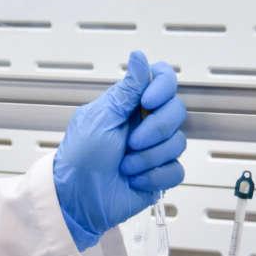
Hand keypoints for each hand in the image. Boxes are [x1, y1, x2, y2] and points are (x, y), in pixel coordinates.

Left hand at [53, 50, 186, 249]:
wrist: (77, 199)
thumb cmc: (79, 157)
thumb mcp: (100, 118)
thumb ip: (126, 90)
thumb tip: (139, 56)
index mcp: (130, 105)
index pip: (162, 79)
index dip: (163, 87)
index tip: (148, 101)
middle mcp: (145, 123)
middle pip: (176, 112)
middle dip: (155, 130)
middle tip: (131, 142)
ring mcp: (154, 149)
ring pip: (178, 143)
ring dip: (148, 158)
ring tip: (125, 165)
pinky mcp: (159, 174)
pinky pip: (176, 170)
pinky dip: (154, 176)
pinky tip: (135, 179)